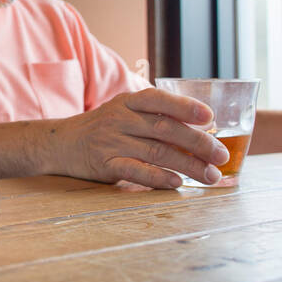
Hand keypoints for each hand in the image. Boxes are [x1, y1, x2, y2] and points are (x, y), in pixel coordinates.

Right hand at [57, 88, 230, 188]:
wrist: (60, 144)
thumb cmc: (102, 129)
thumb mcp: (123, 112)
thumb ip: (153, 116)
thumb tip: (201, 129)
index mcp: (128, 102)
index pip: (158, 99)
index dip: (185, 107)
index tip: (210, 118)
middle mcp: (120, 119)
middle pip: (165, 129)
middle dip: (198, 143)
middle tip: (221, 156)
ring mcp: (111, 142)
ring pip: (157, 152)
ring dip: (188, 165)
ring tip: (210, 176)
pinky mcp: (105, 165)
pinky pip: (136, 170)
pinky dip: (158, 177)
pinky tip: (177, 182)